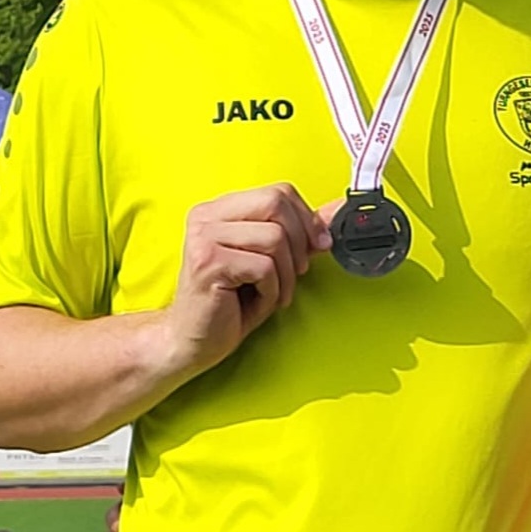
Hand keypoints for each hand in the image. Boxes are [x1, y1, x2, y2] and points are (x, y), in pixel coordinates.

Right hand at [158, 183, 331, 381]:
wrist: (192, 340)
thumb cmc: (230, 303)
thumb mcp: (271, 260)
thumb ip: (299, 232)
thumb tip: (338, 209)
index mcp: (220, 208)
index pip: (278, 191)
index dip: (306, 218)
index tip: (317, 245)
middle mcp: (207, 216)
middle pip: (276, 204)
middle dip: (299, 243)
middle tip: (297, 272)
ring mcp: (204, 237)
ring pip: (274, 238)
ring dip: (286, 274)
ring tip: (274, 292)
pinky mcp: (207, 263)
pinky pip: (263, 267)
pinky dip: (271, 290)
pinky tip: (257, 300)